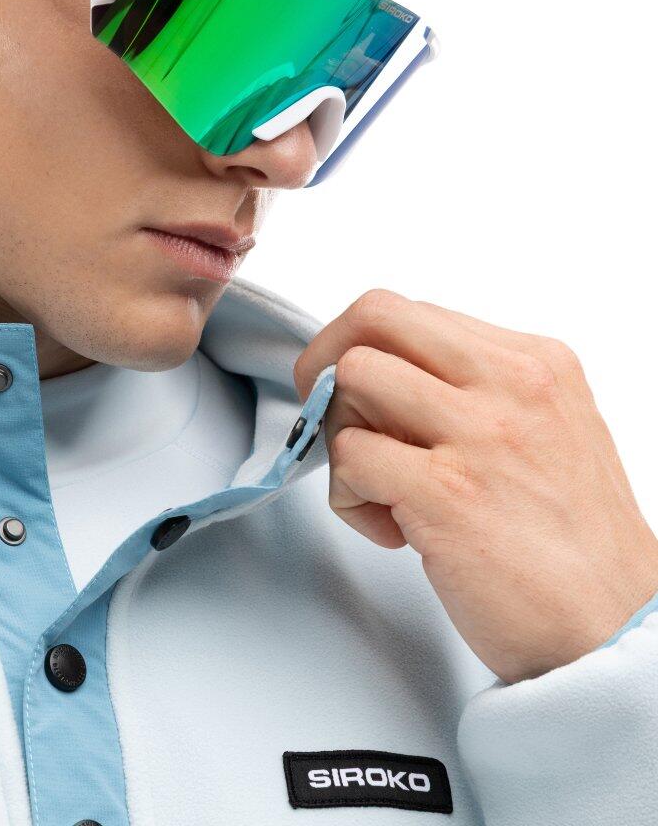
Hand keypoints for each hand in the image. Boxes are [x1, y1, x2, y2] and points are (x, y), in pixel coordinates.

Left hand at [294, 289, 657, 683]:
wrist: (616, 629)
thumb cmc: (572, 540)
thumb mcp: (543, 430)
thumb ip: (470, 393)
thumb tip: (381, 382)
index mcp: (533, 362)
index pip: (410, 313)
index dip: (362, 350)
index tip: (355, 394)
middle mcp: (509, 384)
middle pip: (374, 316)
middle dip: (325, 362)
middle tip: (329, 416)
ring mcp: (479, 434)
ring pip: (351, 378)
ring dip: (339, 437)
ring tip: (378, 488)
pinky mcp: (446, 492)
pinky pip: (348, 454)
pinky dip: (347, 495)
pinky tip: (390, 529)